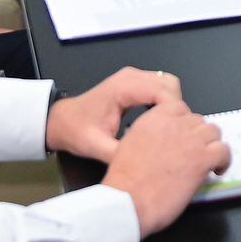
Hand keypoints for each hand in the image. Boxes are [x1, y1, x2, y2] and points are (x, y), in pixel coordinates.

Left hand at [47, 66, 187, 159]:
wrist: (62, 120)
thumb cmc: (76, 129)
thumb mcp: (96, 146)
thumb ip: (121, 153)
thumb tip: (144, 163)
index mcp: (122, 89)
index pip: (161, 90)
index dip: (175, 109)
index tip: (178, 128)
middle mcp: (130, 78)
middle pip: (169, 84)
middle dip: (177, 107)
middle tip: (176, 129)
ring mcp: (133, 78)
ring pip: (168, 83)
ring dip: (173, 103)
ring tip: (169, 125)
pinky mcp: (135, 83)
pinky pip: (161, 87)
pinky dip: (166, 101)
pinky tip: (162, 119)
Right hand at [101, 102, 229, 236]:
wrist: (128, 201)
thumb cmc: (124, 182)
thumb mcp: (129, 146)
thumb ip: (148, 136)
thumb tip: (162, 142)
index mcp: (153, 119)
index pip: (180, 108)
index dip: (185, 123)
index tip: (183, 135)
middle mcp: (174, 125)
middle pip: (198, 120)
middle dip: (198, 134)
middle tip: (195, 151)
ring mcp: (190, 141)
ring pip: (214, 131)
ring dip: (212, 144)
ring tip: (208, 159)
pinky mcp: (202, 159)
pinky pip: (224, 151)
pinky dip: (224, 160)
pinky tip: (217, 170)